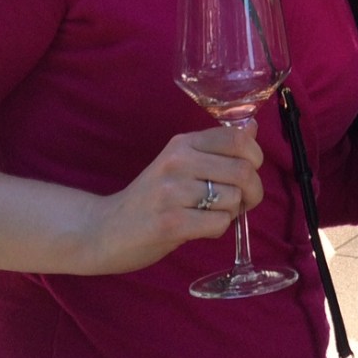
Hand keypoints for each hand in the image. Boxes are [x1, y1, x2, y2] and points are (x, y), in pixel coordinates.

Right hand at [84, 122, 264, 273]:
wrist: (102, 230)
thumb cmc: (150, 197)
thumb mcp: (180, 162)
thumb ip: (216, 147)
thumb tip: (252, 127)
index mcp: (183, 143)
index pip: (237, 138)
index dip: (256, 155)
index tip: (251, 170)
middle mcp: (178, 162)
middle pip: (243, 170)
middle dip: (253, 191)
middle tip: (244, 201)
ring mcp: (172, 192)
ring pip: (233, 199)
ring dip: (232, 212)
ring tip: (212, 214)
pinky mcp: (170, 223)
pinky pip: (219, 223)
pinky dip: (219, 229)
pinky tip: (201, 228)